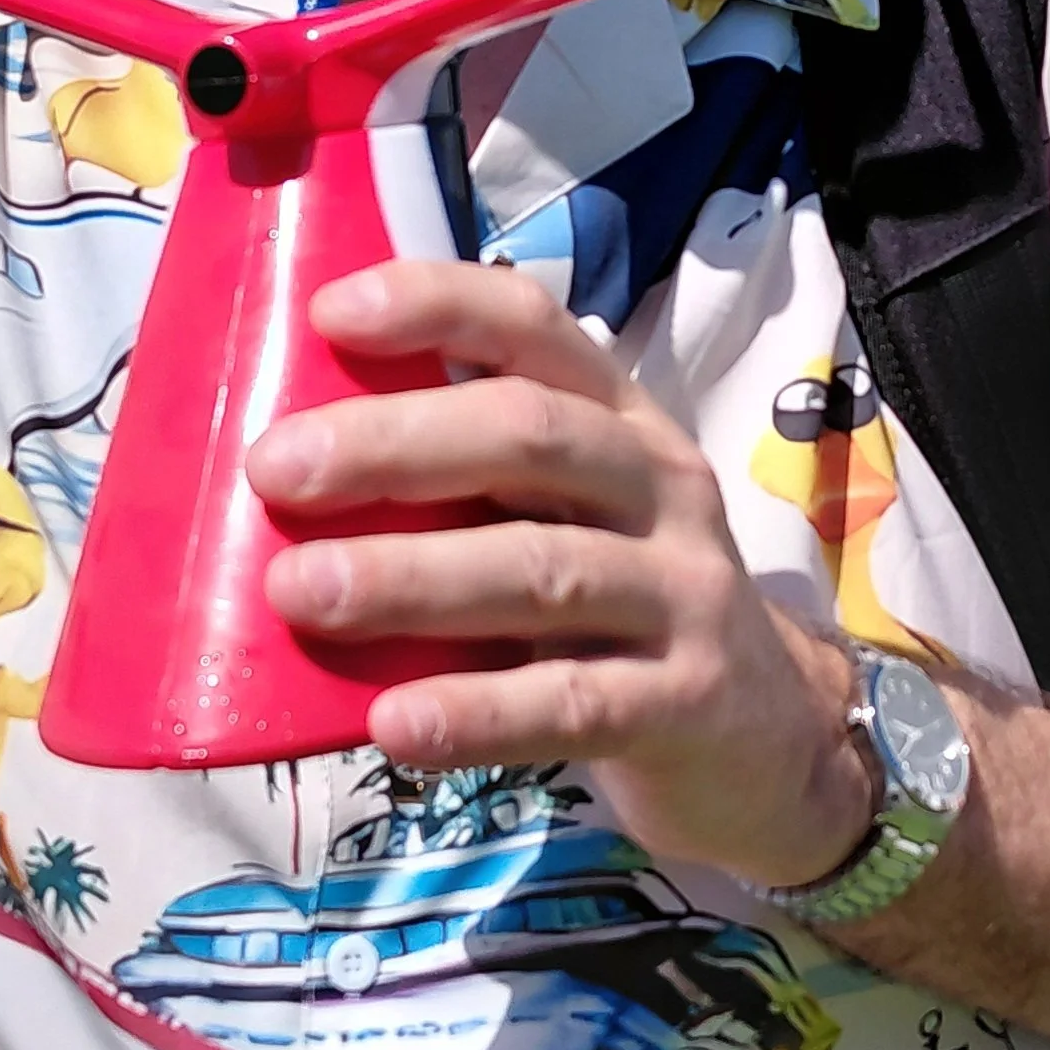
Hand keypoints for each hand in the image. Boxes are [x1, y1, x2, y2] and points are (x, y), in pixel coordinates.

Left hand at [247, 258, 871, 889]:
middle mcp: (661, 487)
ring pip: (543, 567)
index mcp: (620, 422)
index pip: (536, 331)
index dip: (439, 305)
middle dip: (394, 445)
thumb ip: (464, 491)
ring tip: (300, 592)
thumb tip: (277, 480)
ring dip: (413, 576)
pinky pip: (574, 701)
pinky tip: (395, 725)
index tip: (329, 312)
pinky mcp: (689, 704)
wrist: (773, 744)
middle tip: (276, 471)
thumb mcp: (563, 523)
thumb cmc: (617, 614)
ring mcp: (684, 595)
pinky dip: (479, 712)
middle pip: (530, 437)